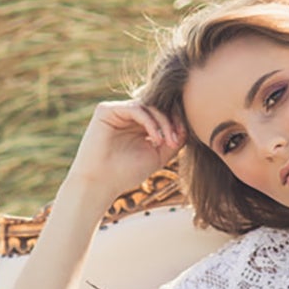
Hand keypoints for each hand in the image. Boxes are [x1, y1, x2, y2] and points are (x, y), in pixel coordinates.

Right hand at [63, 99, 185, 206]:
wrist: (101, 183)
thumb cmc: (127, 172)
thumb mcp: (158, 155)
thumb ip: (173, 139)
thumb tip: (188, 125)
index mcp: (139, 124)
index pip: (161, 111)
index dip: (176, 120)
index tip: (184, 136)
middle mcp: (128, 115)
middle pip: (157, 106)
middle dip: (171, 121)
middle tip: (176, 140)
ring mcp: (117, 111)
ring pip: (148, 105)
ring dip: (163, 122)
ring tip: (168, 142)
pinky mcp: (106, 110)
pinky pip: (135, 108)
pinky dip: (150, 121)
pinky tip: (156, 137)